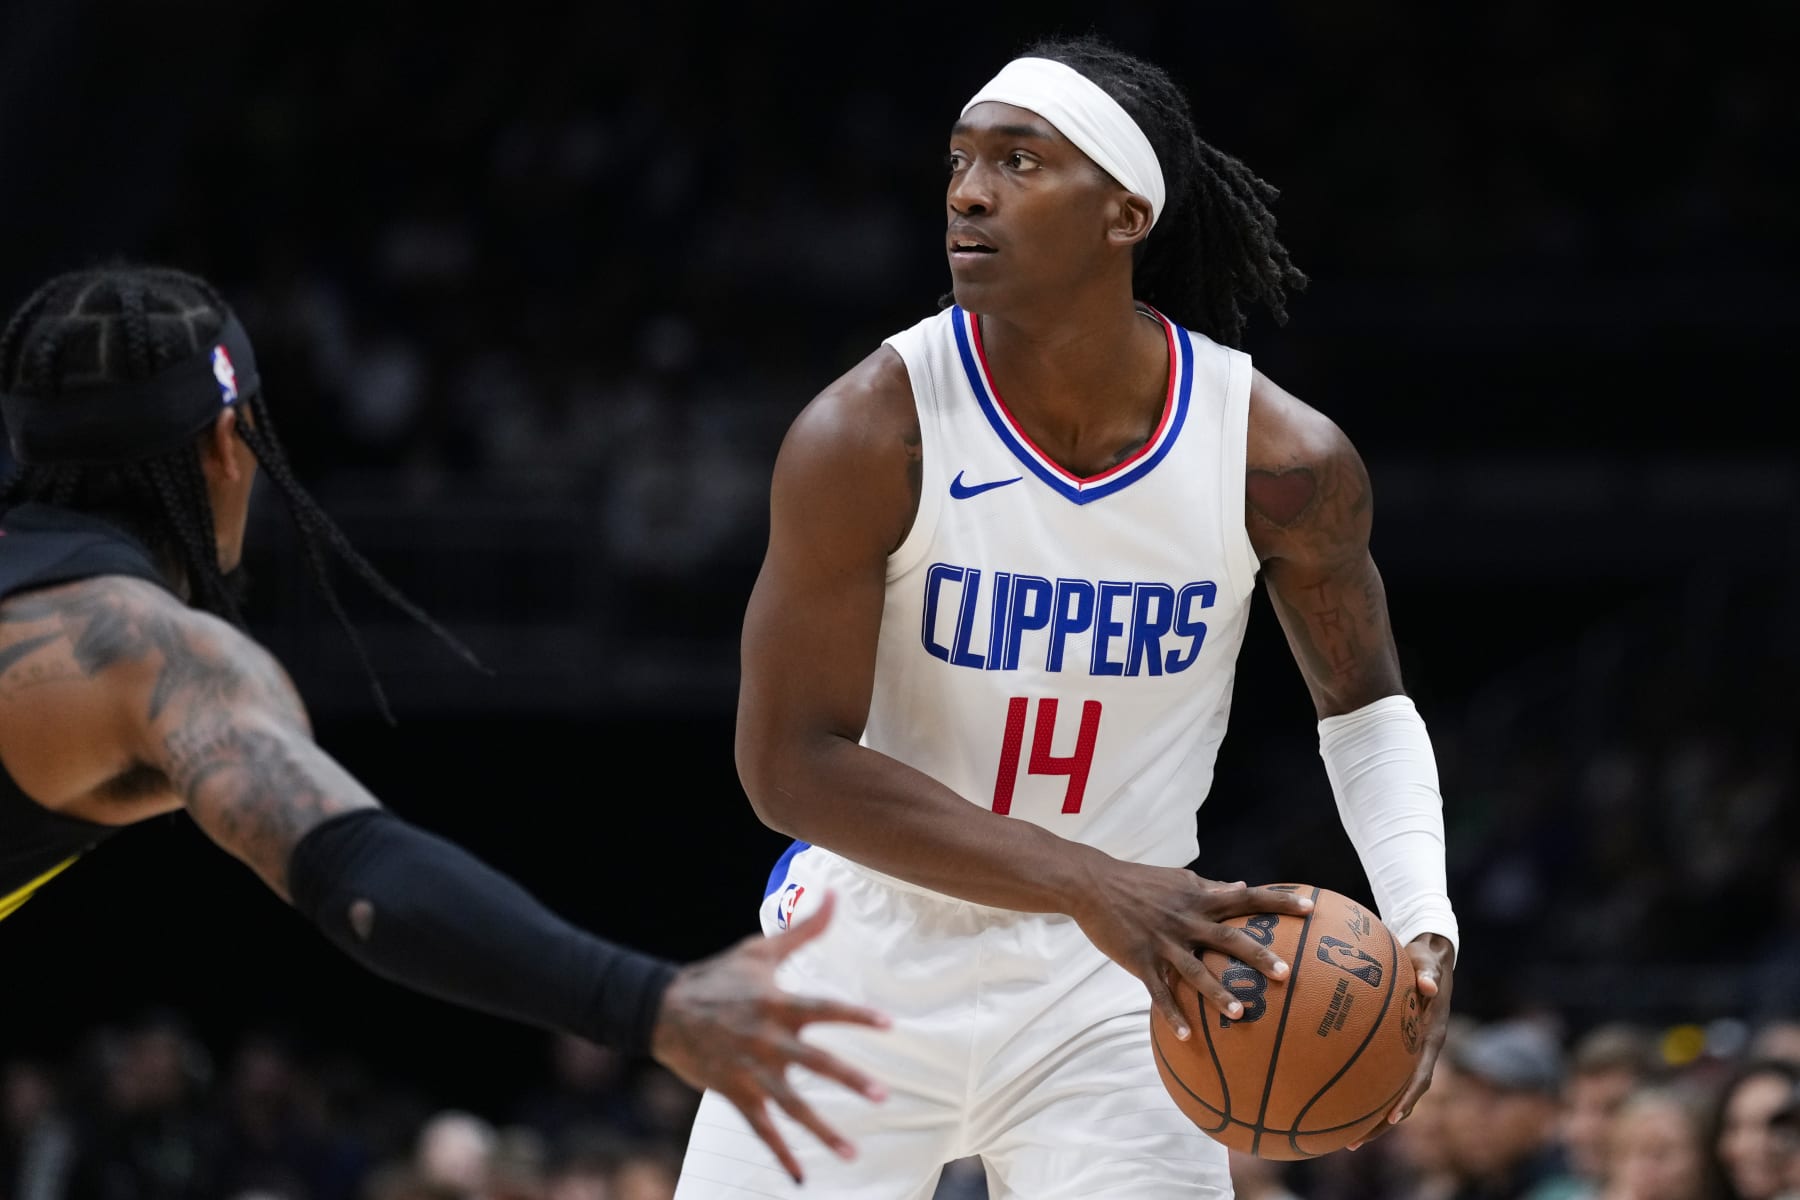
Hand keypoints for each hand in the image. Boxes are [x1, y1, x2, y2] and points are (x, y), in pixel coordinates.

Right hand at [649, 891, 889, 1182]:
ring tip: (853, 1152)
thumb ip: (805, 929)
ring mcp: (751, 1070)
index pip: (824, 1009)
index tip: (888, 1025)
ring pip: (791, 1106)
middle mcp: (767, 1039)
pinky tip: (802, 1176)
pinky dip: (781, 1154)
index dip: (856, 1016)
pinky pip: (761, 1129)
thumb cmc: (719, 976)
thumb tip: (836, 893)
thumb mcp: (760, 949)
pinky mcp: (735, 1093)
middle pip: (814, 1062)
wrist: (664, 1009)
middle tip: (882, 1094)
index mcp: (777, 1003)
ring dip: (822, 1130)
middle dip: (848, 1080)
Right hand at [1071, 861, 1314, 1040]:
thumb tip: (1243, 886)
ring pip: (1196, 971)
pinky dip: (1173, 1015)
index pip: (1246, 897)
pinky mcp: (1141, 960)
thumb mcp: (1178, 878)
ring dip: (1218, 993)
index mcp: (1198, 898)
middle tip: (1285, 974)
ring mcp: (1163, 942)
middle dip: (1257, 956)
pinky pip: (1159, 992)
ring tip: (1240, 1015)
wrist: (1092, 885)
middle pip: (1228, 938)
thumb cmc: (1138, 881)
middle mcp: (1186, 919)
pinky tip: (1188, 1037)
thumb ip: (1210, 886)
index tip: (1311, 910)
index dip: (1279, 903)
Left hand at [1349, 932, 1454, 1149]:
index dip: (1407, 1098)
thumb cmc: (1425, 957)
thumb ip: (1428, 971)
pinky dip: (1360, 1085)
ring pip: (1389, 1090)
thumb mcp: (1428, 960)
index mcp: (1431, 1037)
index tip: (1392, 1116)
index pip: (1421, 1075)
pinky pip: (1377, 1070)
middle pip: (1403, 1096)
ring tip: (1341, 1136)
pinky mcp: (1394, 1045)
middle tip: (1354, 1142)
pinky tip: (1331, 1093)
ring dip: (1369, 1114)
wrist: (1431, 955)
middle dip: (1381, 1122)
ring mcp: (1408, 1050)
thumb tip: (1427, 985)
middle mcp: (1420, 1050)